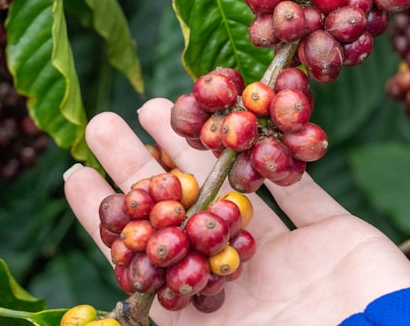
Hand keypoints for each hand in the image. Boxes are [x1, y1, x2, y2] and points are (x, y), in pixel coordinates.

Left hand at [64, 100, 409, 325]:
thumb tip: (96, 325)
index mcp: (212, 323)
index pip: (145, 264)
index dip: (107, 221)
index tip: (74, 175)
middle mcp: (244, 289)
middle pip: (182, 219)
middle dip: (142, 170)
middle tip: (104, 124)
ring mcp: (290, 261)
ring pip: (234, 193)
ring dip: (199, 151)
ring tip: (158, 106)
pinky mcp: (335, 236)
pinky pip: (302, 189)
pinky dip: (277, 155)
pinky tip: (246, 119)